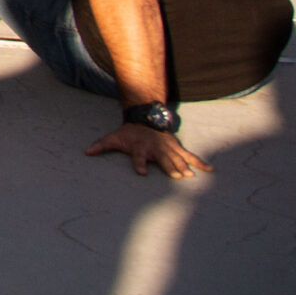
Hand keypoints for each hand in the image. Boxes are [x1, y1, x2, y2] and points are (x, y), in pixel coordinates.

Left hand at [87, 123, 209, 178]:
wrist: (145, 118)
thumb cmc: (129, 133)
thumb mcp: (114, 137)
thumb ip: (101, 145)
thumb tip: (86, 152)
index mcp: (140, 148)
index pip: (138, 157)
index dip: (139, 163)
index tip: (141, 172)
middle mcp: (155, 148)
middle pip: (162, 159)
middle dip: (169, 167)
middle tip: (176, 176)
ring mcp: (167, 148)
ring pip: (177, 158)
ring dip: (183, 166)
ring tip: (189, 176)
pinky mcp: (176, 147)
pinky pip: (189, 155)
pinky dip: (199, 162)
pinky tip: (209, 170)